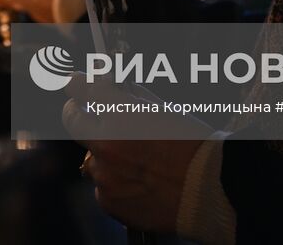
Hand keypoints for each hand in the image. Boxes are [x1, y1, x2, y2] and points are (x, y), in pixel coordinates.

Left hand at [62, 74, 208, 233]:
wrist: (209, 191)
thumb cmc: (193, 147)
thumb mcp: (162, 110)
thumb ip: (130, 97)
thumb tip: (109, 86)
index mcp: (121, 114)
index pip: (82, 88)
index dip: (78, 83)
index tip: (74, 82)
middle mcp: (106, 142)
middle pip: (72, 120)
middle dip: (77, 113)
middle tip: (86, 114)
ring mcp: (104, 174)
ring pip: (90, 158)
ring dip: (104, 155)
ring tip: (135, 162)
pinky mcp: (107, 200)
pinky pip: (102, 186)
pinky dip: (114, 182)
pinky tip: (139, 183)